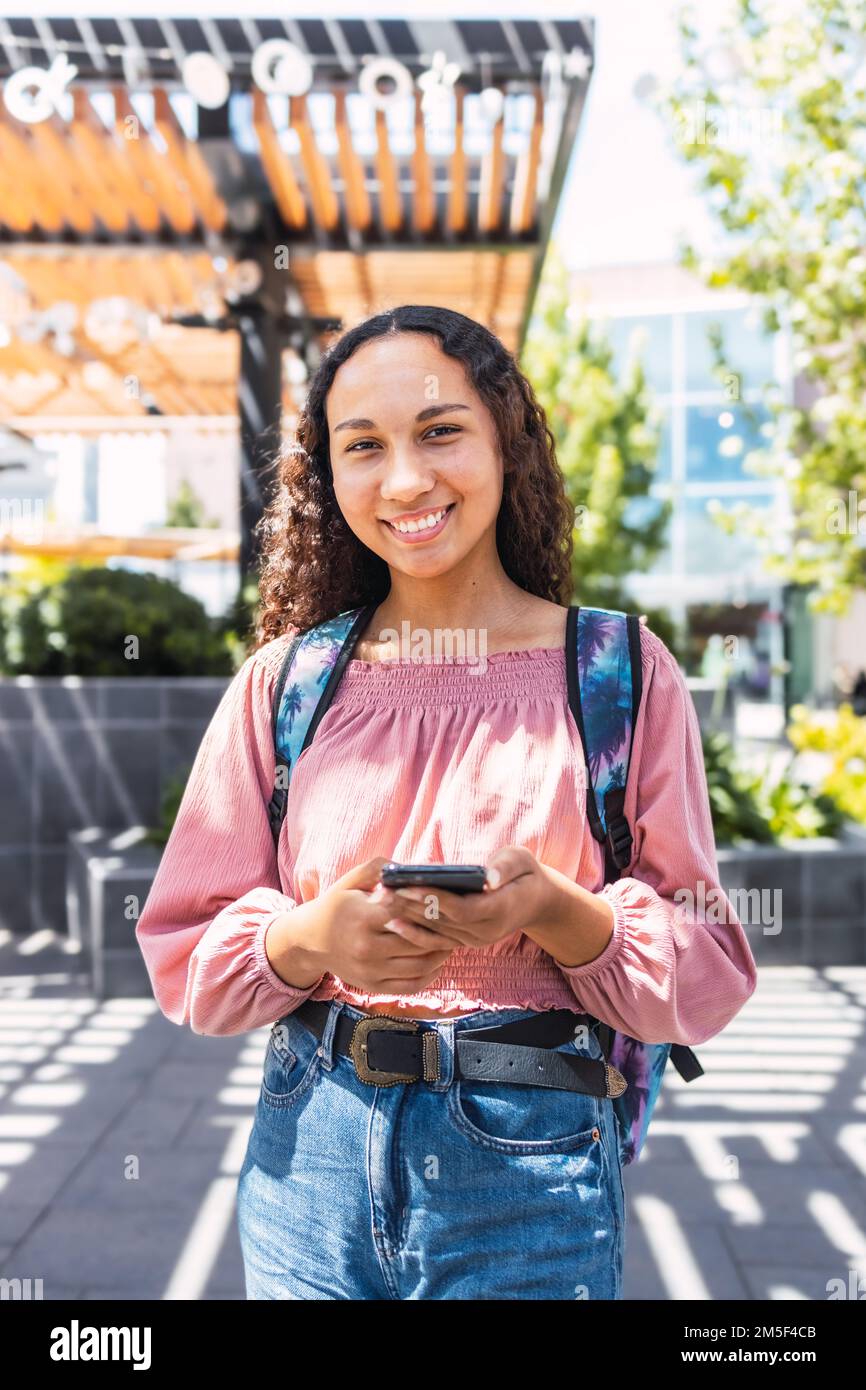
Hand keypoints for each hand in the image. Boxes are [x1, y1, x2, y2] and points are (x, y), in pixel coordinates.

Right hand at [271, 856, 458, 993]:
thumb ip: (379, 868)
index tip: (442, 897)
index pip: (404, 910)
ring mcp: (370, 971)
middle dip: (440, 929)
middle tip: (457, 920)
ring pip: (420, 965)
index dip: (426, 903)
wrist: (310, 941)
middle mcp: (366, 947)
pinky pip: (412, 985)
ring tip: (452, 939)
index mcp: (361, 917)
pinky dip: (431, 974)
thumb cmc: (336, 905)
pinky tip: (438, 960)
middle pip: (417, 939)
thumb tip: (409, 869)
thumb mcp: (351, 880)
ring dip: (441, 953)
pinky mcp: (374, 986)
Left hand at [380, 846, 562, 950]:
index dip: (432, 899)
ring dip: (406, 918)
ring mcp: (474, 941)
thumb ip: (505, 868)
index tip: (405, 886)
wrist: (536, 901)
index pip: (459, 909)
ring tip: (380, 902)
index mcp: (498, 911)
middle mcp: (484, 932)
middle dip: (409, 907)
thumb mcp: (522, 861)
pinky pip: (436, 941)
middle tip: (380, 893)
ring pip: (435, 932)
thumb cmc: (525, 873)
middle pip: (441, 922)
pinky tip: (393, 921)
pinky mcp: (465, 942)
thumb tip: (488, 879)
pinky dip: (414, 932)